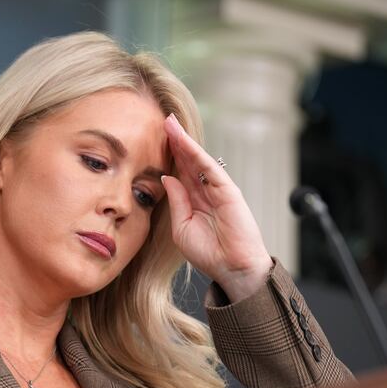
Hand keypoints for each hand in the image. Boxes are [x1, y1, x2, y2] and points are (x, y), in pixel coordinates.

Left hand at [161, 113, 272, 302]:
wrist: (232, 268)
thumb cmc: (209, 253)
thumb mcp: (181, 227)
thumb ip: (176, 201)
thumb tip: (167, 177)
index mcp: (194, 200)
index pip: (180, 171)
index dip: (169, 155)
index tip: (155, 138)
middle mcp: (206, 191)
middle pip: (188, 160)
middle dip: (176, 140)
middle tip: (163, 119)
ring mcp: (218, 188)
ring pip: (198, 159)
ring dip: (184, 140)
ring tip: (170, 123)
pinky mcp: (228, 190)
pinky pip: (209, 168)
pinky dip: (196, 153)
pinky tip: (184, 141)